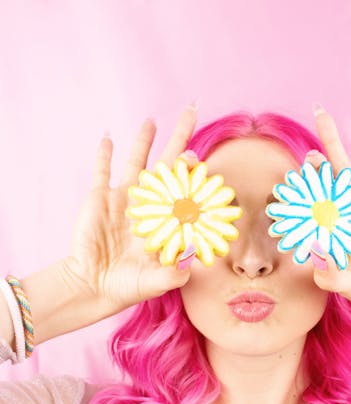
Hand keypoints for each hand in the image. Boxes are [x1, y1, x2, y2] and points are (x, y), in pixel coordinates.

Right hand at [62, 106, 199, 313]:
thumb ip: (176, 272)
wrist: (94, 285)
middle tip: (191, 113)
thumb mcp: (156, 282)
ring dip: (144, 141)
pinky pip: (102, 172)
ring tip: (152, 120)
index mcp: (166, 221)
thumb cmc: (130, 286)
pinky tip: (109, 137)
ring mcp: (124, 200)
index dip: (193, 174)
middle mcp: (150, 205)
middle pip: (166, 166)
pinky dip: (104, 155)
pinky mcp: (100, 198)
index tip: (199, 160)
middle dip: (179, 140)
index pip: (185, 190)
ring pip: (136, 163)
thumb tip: (195, 256)